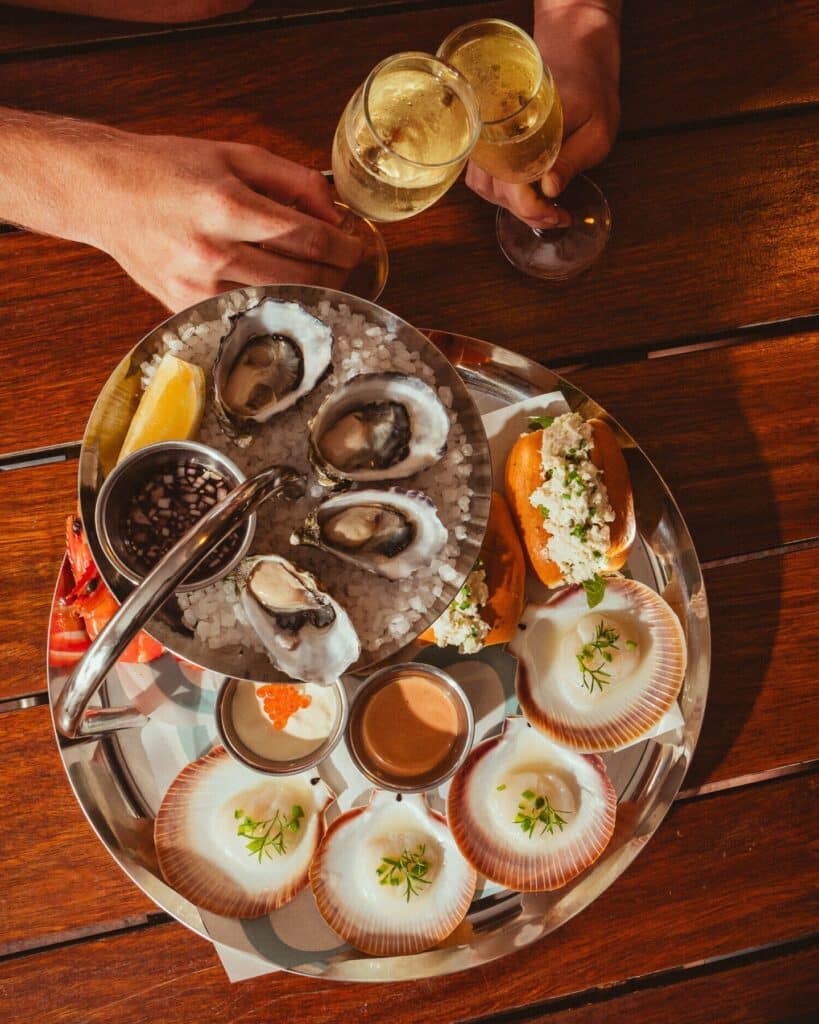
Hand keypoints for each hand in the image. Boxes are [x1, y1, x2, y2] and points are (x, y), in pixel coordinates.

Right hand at [87, 132, 361, 310]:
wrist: (104, 192)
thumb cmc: (168, 168)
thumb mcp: (234, 154)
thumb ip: (292, 181)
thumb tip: (335, 212)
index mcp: (227, 205)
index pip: (310, 238)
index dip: (345, 247)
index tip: (356, 247)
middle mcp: (213, 250)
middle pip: (301, 277)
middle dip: (335, 273)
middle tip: (345, 265)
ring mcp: (197, 286)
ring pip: (278, 302)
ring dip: (310, 294)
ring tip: (322, 279)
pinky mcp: (185, 307)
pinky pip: (246, 314)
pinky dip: (273, 305)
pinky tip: (284, 293)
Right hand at [466, 1, 620, 227]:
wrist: (577, 59)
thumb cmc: (591, 94)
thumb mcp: (597, 129)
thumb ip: (573, 158)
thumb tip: (548, 189)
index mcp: (523, 125)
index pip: (511, 181)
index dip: (532, 209)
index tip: (559, 216)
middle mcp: (497, 130)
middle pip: (496, 189)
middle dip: (526, 212)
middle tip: (556, 217)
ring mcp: (489, 135)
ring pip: (485, 186)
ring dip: (511, 206)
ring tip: (542, 210)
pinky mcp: (487, 140)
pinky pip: (482, 177)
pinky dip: (500, 194)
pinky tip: (526, 196)